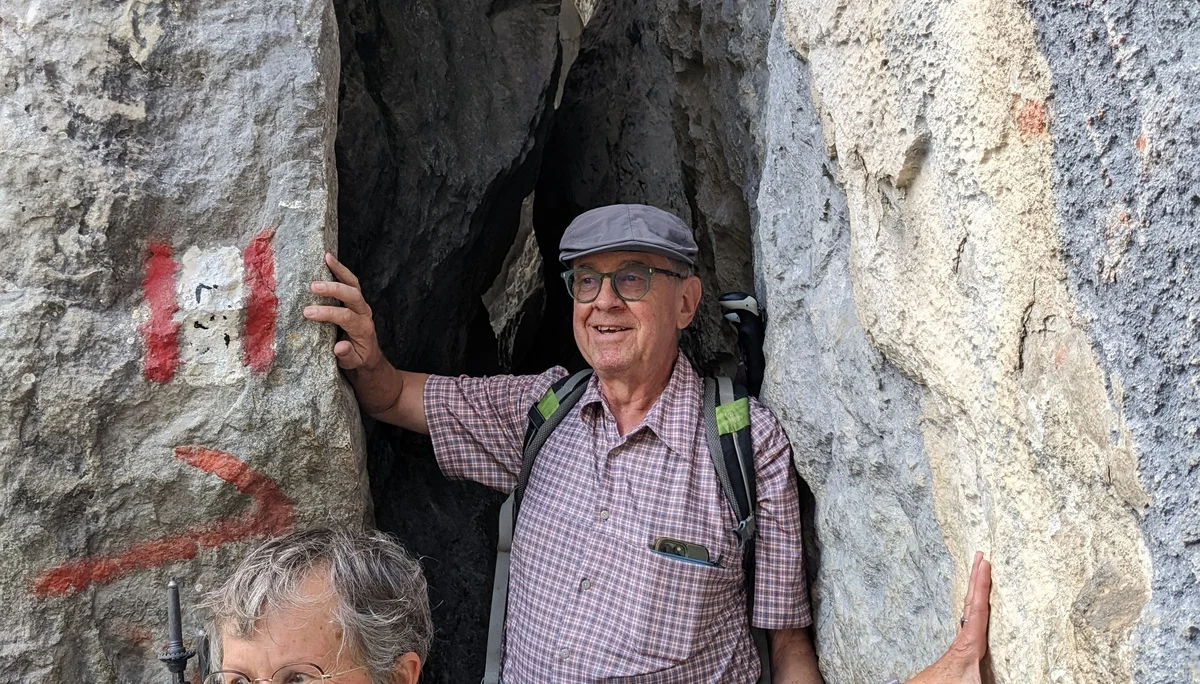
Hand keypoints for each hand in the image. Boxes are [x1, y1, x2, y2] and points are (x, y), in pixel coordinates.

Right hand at [303, 253, 382, 369]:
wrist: (368, 355)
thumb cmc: (357, 358)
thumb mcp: (353, 362)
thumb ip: (347, 355)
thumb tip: (340, 347)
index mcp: (363, 328)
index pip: (346, 316)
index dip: (327, 313)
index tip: (308, 313)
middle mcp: (364, 313)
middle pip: (353, 295)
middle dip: (334, 289)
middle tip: (313, 287)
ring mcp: (361, 304)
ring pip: (353, 283)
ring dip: (340, 270)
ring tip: (326, 258)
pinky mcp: (356, 299)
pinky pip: (350, 281)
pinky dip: (340, 270)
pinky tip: (328, 259)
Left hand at [907, 551, 991, 683]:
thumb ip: (990, 678)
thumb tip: (1012, 675)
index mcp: (969, 643)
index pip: (978, 608)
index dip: (982, 585)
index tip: (985, 563)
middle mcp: (964, 637)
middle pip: (970, 601)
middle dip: (976, 577)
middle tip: (980, 554)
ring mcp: (962, 641)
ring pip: (968, 609)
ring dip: (974, 589)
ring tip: (978, 570)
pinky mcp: (961, 650)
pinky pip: (969, 620)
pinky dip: (973, 606)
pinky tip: (974, 603)